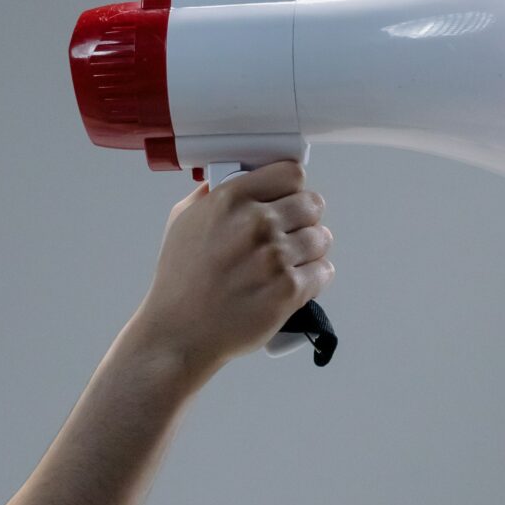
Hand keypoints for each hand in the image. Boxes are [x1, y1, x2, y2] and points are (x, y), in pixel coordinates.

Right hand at [128, 159, 333, 374]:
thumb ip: (214, 194)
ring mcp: (275, 258)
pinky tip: (297, 280)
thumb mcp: (184, 220)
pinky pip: (324, 271)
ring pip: (321, 237)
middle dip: (305, 218)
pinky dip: (316, 276)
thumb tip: (238, 175)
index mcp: (231, 200)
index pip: (291, 173)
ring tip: (293, 260)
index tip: (288, 197)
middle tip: (292, 231)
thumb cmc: (180, 279)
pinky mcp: (289, 290)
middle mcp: (256, 224)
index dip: (292, 187)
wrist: (180, 331)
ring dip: (312, 248)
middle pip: (312, 204)